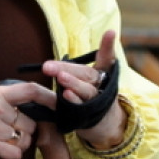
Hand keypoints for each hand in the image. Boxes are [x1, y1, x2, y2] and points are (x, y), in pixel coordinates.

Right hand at [0, 80, 52, 158]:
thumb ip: (11, 100)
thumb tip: (44, 107)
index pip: (30, 90)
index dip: (48, 97)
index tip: (59, 104)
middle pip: (31, 123)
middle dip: (26, 131)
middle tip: (11, 131)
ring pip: (25, 140)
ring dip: (19, 144)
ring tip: (3, 140)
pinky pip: (16, 154)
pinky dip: (13, 155)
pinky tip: (2, 150)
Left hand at [43, 30, 126, 148]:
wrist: (104, 126)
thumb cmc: (89, 97)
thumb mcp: (85, 82)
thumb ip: (72, 72)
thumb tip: (48, 65)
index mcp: (102, 73)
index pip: (106, 58)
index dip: (108, 46)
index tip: (111, 32)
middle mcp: (102, 85)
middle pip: (86, 74)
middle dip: (66, 68)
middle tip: (48, 66)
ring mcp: (98, 100)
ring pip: (86, 90)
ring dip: (72, 83)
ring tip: (61, 77)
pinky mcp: (92, 114)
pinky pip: (81, 106)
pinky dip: (73, 100)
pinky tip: (65, 95)